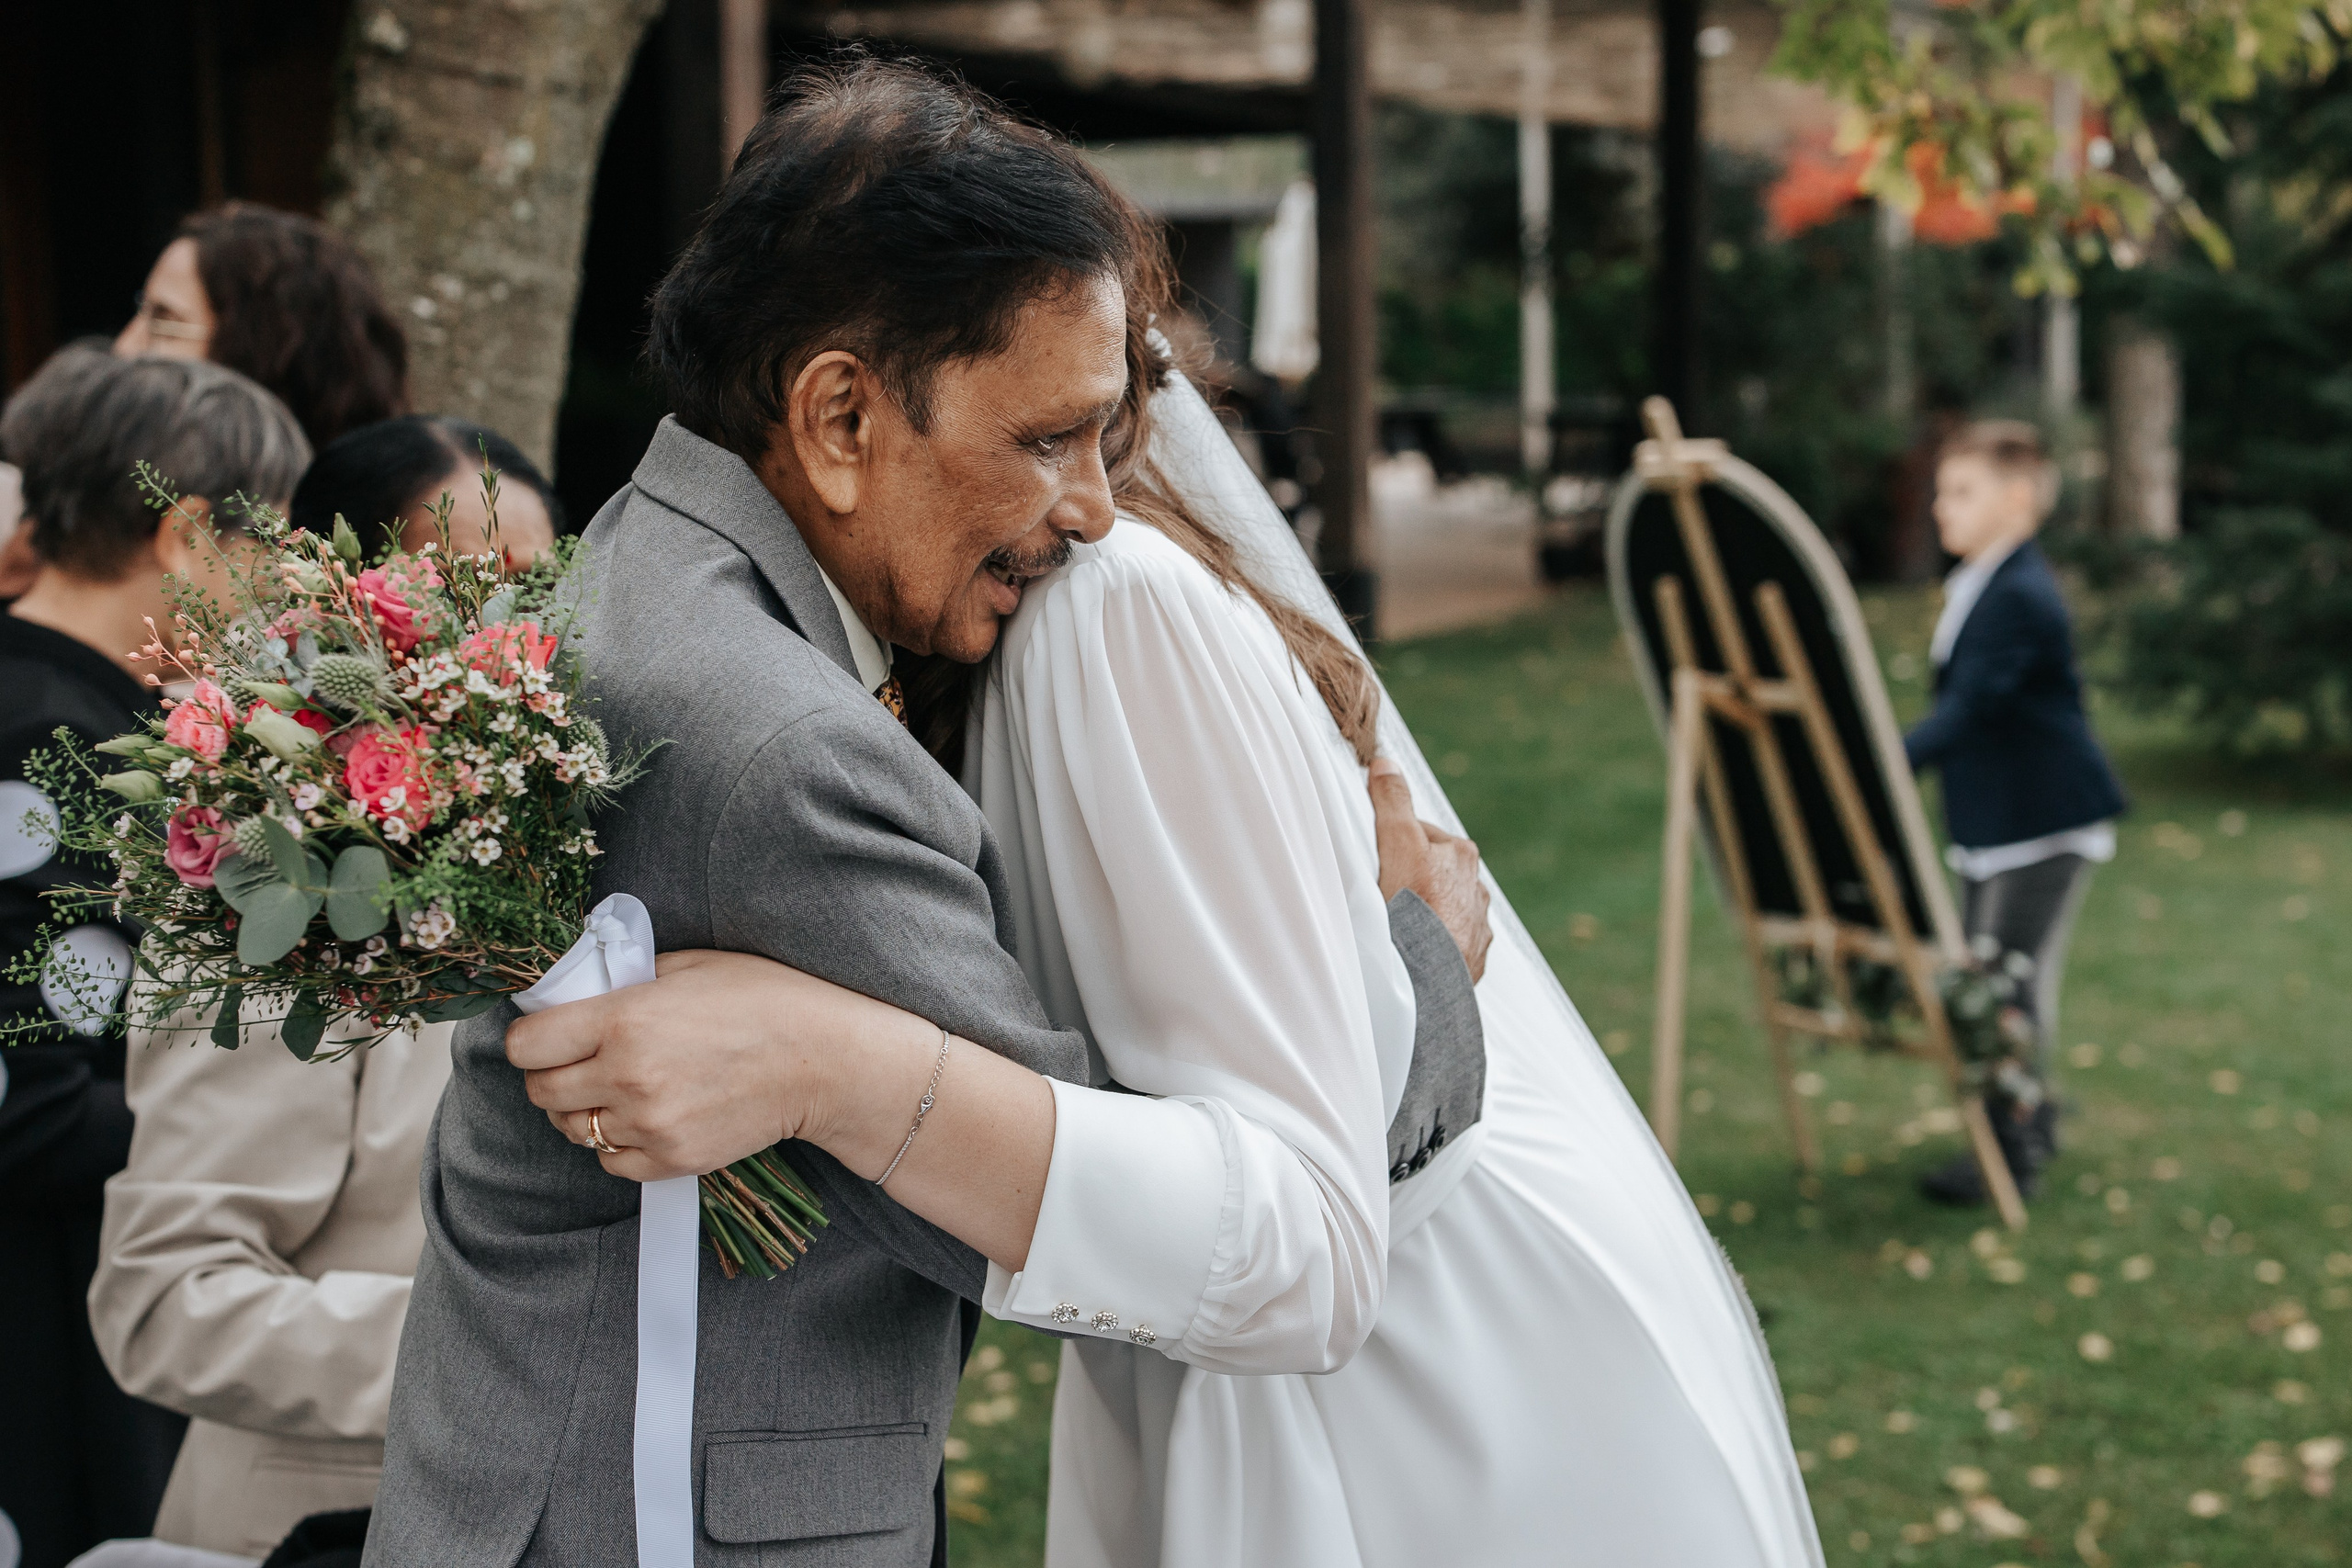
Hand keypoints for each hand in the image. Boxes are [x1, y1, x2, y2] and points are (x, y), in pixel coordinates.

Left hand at [506, 949, 922, 1181]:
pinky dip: (617, 1144)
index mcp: (623, 1020)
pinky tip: (645, 1117)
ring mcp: (650, 1124)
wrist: (826, 1061)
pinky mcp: (673, 1160)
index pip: (526, 1046)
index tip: (548, 1034)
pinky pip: (611, 1162)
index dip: (532, 1038)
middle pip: (541, 1092)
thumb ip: (626, 982)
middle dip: (553, 1074)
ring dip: (583, 1110)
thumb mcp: (690, 965)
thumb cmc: (766, 1000)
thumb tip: (580, 996)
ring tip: (618, 1089)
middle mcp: (627, 1077)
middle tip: (582, 1061)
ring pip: (573, 1130)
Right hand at [1370, 756, 1492, 981]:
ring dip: (1423, 914)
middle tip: (1381, 893)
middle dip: (1411, 879)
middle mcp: (1477, 889)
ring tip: (1396, 927)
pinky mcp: (1471, 960)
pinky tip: (1412, 952)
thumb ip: (1393, 802)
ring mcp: (1476, 927)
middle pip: (1434, 873)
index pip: (1423, 836)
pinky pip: (1448, 944)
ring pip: (1443, 909)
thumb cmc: (1412, 912)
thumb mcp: (1396, 843)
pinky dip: (1432, 945)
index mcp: (1461, 855)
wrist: (1428, 980)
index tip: (1378, 859)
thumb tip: (1387, 764)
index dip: (1395, 843)